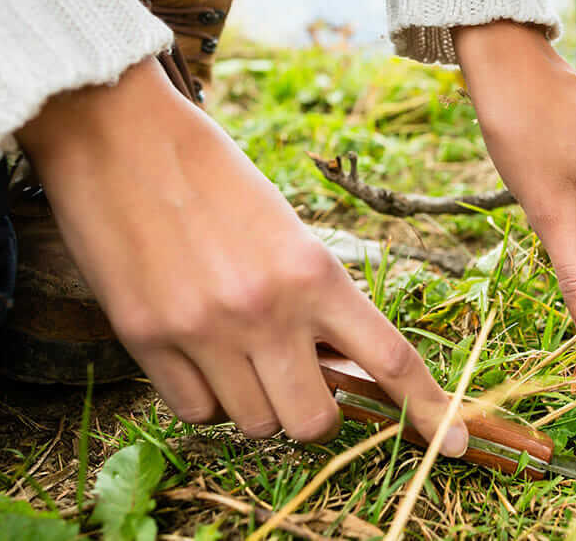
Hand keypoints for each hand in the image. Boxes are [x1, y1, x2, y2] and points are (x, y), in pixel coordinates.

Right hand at [17, 58, 466, 454]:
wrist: (119, 133)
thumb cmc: (211, 172)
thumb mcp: (285, 228)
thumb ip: (315, 298)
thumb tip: (335, 366)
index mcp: (315, 270)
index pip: (389, 358)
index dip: (430, 410)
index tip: (456, 442)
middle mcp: (266, 310)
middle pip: (316, 422)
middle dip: (315, 410)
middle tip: (299, 373)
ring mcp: (204, 330)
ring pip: (255, 424)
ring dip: (257, 400)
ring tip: (237, 346)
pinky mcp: (146, 339)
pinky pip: (197, 413)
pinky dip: (206, 397)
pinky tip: (197, 352)